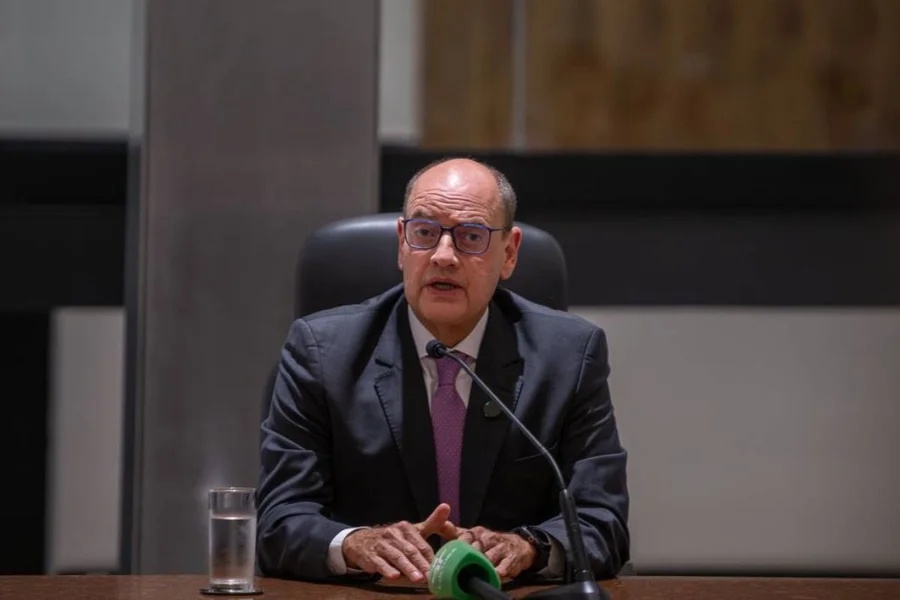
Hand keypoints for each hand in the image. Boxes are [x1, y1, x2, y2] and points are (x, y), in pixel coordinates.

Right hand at [342, 503, 456, 581]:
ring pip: (396, 557)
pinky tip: (394, 576)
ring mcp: (381, 545)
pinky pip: (380, 563)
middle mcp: (393, 534)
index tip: (440, 567)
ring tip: (418, 578)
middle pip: (410, 550)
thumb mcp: (412, 530)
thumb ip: (431, 522)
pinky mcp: (371, 556)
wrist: (362, 541)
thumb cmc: (394, 538)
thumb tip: (446, 506)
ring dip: (408, 568)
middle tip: (431, 575)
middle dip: (421, 563)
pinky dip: (387, 569)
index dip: (430, 556)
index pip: (420, 543)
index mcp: (405, 528)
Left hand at [456, 526, 535, 578]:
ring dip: (483, 564)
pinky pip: (505, 565)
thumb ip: (456, 532)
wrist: (518, 545)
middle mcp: (489, 538)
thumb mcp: (474, 535)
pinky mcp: (511, 559)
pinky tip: (495, 575)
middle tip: (460, 564)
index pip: (467, 535)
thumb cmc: (490, 542)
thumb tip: (441, 524)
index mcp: (478, 533)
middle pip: (477, 546)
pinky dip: (500, 571)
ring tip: (476, 572)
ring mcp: (501, 548)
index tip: (452, 551)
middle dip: (470, 555)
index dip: (460, 543)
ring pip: (490, 556)